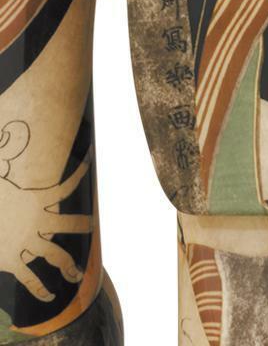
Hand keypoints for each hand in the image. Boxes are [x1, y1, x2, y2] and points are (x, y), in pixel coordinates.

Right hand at [0, 149, 92, 302]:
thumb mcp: (0, 178)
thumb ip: (5, 158)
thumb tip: (6, 135)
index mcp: (36, 200)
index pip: (67, 184)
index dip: (81, 169)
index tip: (91, 155)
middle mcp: (37, 222)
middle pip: (71, 223)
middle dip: (83, 225)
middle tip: (92, 226)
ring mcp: (27, 242)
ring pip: (57, 254)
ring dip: (69, 265)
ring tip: (79, 274)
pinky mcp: (12, 261)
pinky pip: (30, 278)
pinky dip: (39, 289)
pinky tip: (49, 297)